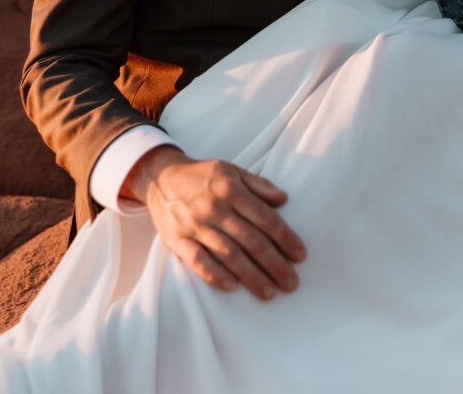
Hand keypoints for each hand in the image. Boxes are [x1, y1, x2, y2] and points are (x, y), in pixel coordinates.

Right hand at [123, 146, 306, 298]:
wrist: (161, 177)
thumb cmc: (203, 177)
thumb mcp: (232, 171)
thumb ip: (259, 184)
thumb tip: (284, 199)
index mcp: (232, 189)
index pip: (265, 218)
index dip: (285, 237)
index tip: (301, 255)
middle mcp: (216, 207)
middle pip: (251, 240)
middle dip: (274, 263)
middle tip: (291, 283)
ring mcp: (196, 225)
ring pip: (229, 254)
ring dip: (251, 275)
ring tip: (269, 292)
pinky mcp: (177, 239)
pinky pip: (198, 260)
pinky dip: (214, 274)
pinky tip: (232, 287)